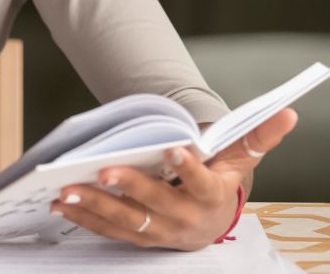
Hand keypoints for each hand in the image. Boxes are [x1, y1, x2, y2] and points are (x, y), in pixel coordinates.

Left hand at [50, 108, 297, 250]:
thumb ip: (257, 136)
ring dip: (94, 205)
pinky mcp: (138, 237)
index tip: (174, 148)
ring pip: (126, 220)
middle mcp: (185, 218)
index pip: (201, 182)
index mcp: (211, 196)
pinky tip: (60, 203)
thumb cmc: (221, 180)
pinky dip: (83, 217)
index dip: (189, 167)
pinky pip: (108, 230)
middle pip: (155, 204)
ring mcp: (159, 231)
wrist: (211, 221)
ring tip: (66, 189)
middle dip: (128, 188)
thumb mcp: (240, 159)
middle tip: (103, 170)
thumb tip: (288, 112)